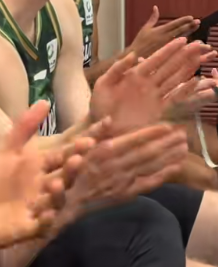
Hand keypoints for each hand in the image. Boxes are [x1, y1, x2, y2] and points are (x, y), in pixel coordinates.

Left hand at [0, 101, 92, 247]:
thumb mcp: (9, 148)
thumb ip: (25, 126)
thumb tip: (45, 101)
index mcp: (44, 164)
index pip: (69, 150)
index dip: (83, 142)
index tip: (99, 130)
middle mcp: (48, 183)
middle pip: (67, 173)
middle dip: (75, 164)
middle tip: (82, 154)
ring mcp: (41, 205)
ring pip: (56, 198)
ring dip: (60, 192)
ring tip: (56, 183)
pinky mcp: (29, 226)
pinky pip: (40, 225)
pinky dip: (44, 221)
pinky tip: (45, 214)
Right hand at [54, 124, 187, 227]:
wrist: (69, 201)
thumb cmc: (75, 169)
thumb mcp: (79, 147)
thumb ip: (95, 132)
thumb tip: (110, 118)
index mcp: (104, 151)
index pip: (133, 140)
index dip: (152, 132)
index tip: (168, 124)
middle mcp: (115, 166)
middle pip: (147, 152)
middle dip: (167, 142)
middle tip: (184, 132)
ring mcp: (123, 181)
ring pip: (151, 166)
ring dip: (170, 155)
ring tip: (185, 145)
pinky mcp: (127, 194)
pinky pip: (149, 183)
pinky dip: (164, 174)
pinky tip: (178, 165)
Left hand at [91, 38, 206, 133]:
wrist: (101, 130)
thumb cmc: (99, 107)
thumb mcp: (102, 85)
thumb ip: (117, 69)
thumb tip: (134, 55)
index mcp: (136, 75)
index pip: (156, 59)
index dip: (169, 49)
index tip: (182, 39)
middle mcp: (149, 83)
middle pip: (170, 66)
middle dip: (184, 55)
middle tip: (199, 44)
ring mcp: (156, 96)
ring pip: (176, 79)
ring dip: (188, 68)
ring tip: (200, 57)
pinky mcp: (159, 110)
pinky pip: (175, 98)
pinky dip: (186, 90)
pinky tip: (196, 81)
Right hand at [130, 7, 199, 58]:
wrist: (134, 58)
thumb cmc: (140, 42)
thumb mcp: (145, 28)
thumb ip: (153, 18)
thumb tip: (155, 7)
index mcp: (160, 31)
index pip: (174, 24)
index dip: (183, 21)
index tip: (191, 17)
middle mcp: (165, 38)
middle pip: (180, 31)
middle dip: (190, 25)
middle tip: (198, 21)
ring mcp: (167, 46)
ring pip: (182, 38)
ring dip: (190, 32)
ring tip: (197, 27)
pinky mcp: (168, 53)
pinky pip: (179, 47)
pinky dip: (187, 42)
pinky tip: (193, 40)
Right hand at [164, 66, 217, 120]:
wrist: (159, 117)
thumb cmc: (170, 105)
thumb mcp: (184, 94)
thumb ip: (200, 87)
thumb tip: (215, 82)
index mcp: (206, 98)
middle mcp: (205, 99)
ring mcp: (200, 99)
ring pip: (213, 88)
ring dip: (216, 78)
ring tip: (213, 69)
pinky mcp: (193, 99)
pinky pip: (204, 89)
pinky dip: (205, 80)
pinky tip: (200, 76)